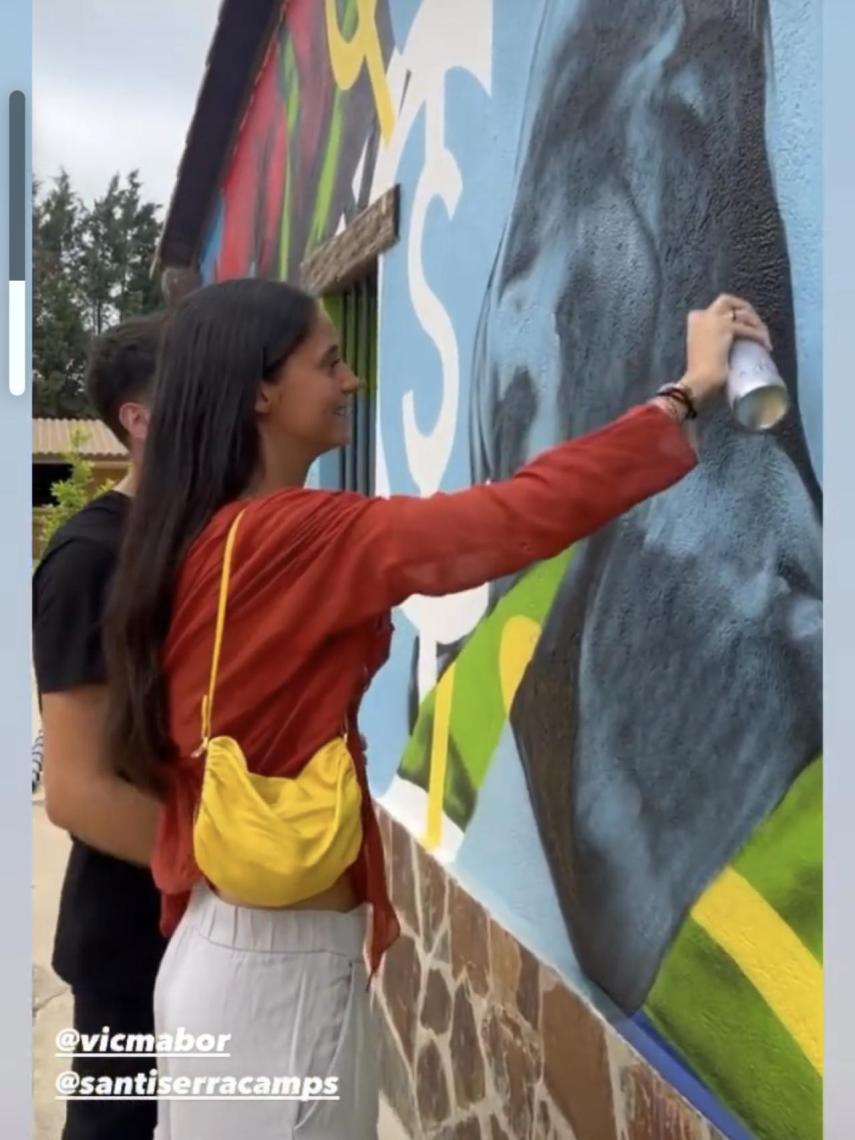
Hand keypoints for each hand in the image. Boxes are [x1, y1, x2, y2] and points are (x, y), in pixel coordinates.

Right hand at [679, 294, 771, 408]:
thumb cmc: (699, 372)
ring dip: (756, 323)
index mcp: (695, 319)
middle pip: (728, 300)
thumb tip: (732, 338)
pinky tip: (766, 346)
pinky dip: (759, 336)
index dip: (733, 312)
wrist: (698, 381)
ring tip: (764, 337)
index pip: (718, 307)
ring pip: (741, 312)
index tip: (743, 324)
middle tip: (757, 325)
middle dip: (745, 309)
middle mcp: (702, 315)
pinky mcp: (725, 328)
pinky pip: (748, 329)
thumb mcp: (704, 348)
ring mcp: (713, 320)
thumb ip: (713, 338)